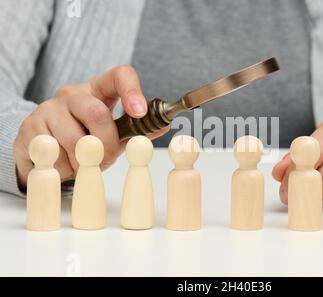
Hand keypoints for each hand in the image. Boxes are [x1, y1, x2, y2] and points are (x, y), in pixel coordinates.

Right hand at [14, 65, 168, 186]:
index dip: (133, 91)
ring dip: (83, 163)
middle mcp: (71, 94)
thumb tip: (162, 126)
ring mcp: (46, 109)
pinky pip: (51, 155)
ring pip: (73, 141)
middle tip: (106, 160)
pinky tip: (63, 166)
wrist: (42, 145)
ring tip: (83, 165)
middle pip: (97, 113)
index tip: (140, 112)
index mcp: (97, 90)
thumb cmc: (84, 136)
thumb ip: (134, 131)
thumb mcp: (112, 132)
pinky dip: (63, 169)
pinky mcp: (28, 129)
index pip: (120, 75)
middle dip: (107, 144)